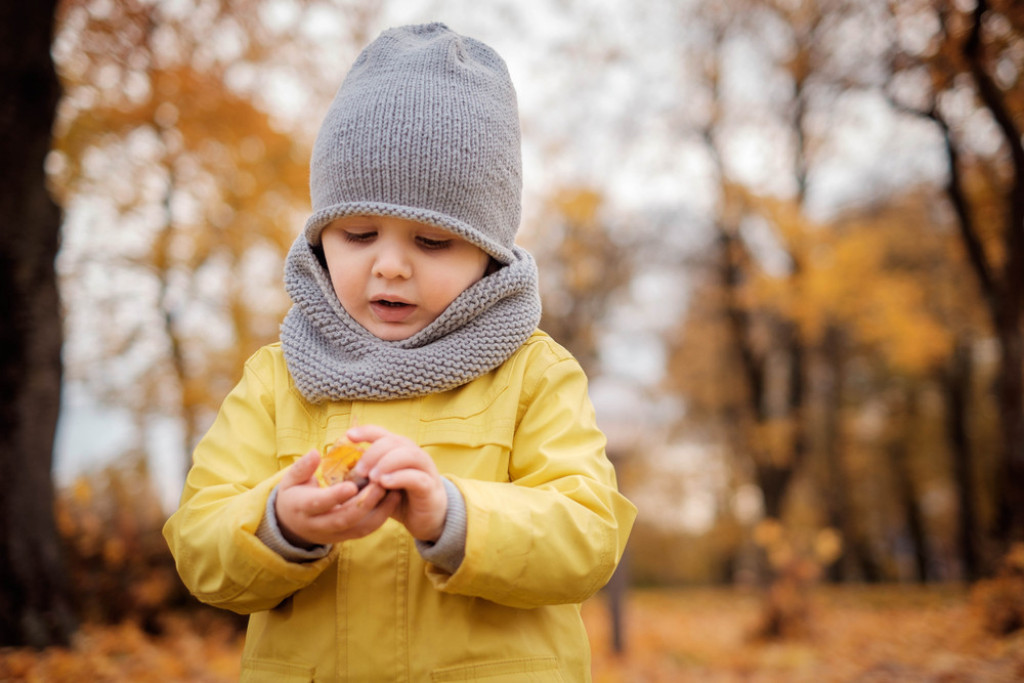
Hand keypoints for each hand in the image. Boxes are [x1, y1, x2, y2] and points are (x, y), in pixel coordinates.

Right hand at [275, 450, 399, 546]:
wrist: (291, 525)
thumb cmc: (294, 495)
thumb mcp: (291, 480)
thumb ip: (302, 467)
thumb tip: (314, 453)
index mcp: (301, 508)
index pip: (318, 504)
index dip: (335, 496)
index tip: (351, 485)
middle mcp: (317, 525)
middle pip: (343, 519)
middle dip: (364, 503)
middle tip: (381, 483)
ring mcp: (333, 534)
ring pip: (358, 528)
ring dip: (379, 511)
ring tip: (393, 490)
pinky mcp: (346, 537)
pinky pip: (366, 530)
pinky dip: (381, 516)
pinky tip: (393, 499)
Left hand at [347, 425, 447, 542]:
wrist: (428, 517)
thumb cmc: (401, 497)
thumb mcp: (381, 483)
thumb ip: (367, 473)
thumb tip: (340, 470)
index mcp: (400, 449)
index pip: (382, 433)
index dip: (365, 431)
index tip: (348, 436)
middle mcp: (414, 454)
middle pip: (394, 442)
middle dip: (373, 453)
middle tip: (359, 471)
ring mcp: (424, 468)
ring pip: (408, 455)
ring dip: (387, 463)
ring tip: (372, 477)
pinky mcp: (430, 486)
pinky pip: (416, 477)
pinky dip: (399, 478)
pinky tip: (385, 484)